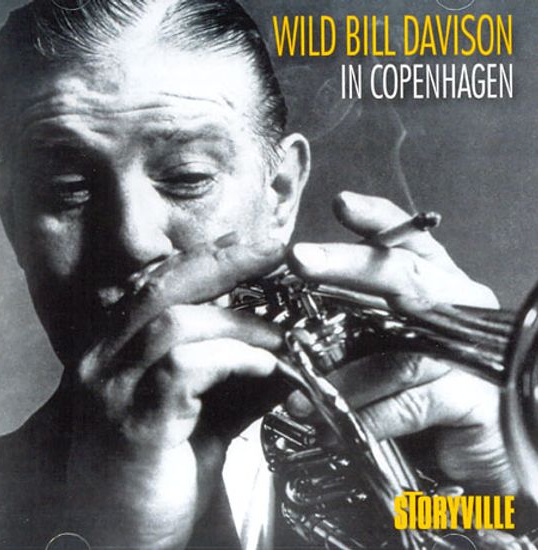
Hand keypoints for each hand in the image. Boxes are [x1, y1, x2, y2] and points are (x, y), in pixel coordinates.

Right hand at [63, 236, 283, 546]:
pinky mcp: (132, 422)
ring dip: (238, 321)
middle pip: (162, 286)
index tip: (252, 244)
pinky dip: (231, 357)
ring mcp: (111, 388)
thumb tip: (288, 348)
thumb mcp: (205, 411)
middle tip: (273, 249)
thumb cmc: (161, 468)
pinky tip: (265, 364)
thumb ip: (239, 375)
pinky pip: (184, 367)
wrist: (118, 536)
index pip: (158, 282)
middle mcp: (102, 358)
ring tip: (281, 333)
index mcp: (116, 347)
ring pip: (175, 321)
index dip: (206, 257)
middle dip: (222, 260)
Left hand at [287, 192, 516, 494]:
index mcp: (434, 287)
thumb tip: (291, 339)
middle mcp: (456, 308)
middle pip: (403, 275)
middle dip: (347, 265)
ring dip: (341, 379)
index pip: (408, 242)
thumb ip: (348, 337)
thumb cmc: (416, 391)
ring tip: (301, 398)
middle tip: (301, 259)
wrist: (466, 450)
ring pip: (395, 354)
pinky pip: (406, 404)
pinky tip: (338, 429)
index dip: (377, 220)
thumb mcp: (380, 353)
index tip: (342, 204)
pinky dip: (365, 417)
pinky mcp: (473, 398)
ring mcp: (468, 351)